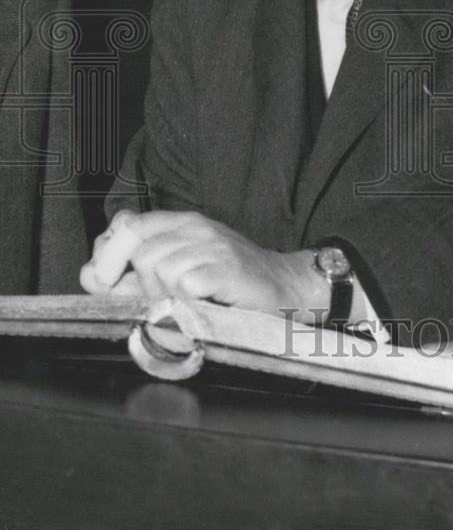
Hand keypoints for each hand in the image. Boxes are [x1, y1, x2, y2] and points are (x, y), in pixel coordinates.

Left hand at [80, 210, 329, 320]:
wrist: (285, 289)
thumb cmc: (228, 284)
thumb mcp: (177, 271)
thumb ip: (131, 274)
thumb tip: (89, 276)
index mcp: (181, 223)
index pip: (126, 224)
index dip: (108, 254)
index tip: (108, 282)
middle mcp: (196, 227)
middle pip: (140, 251)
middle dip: (142, 284)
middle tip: (163, 300)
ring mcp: (213, 245)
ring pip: (160, 269)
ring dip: (168, 297)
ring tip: (190, 304)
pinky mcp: (227, 267)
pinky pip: (185, 285)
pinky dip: (187, 303)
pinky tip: (204, 306)